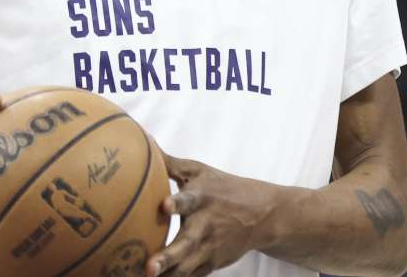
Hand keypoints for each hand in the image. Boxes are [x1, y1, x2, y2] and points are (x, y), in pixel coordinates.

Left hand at [147, 152, 279, 276]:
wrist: (263, 214)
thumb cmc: (224, 188)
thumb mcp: (200, 171)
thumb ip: (171, 163)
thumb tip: (144, 143)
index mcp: (203, 198)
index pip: (189, 199)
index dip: (177, 203)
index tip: (164, 206)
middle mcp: (206, 225)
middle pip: (187, 243)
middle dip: (167, 256)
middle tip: (150, 267)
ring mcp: (209, 248)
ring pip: (187, 267)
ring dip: (168, 274)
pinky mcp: (210, 264)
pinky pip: (190, 276)